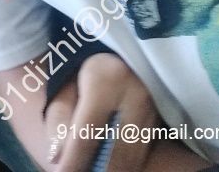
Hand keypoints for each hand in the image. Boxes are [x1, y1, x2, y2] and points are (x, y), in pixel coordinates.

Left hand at [44, 53, 159, 171]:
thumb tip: (55, 158)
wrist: (122, 57)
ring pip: (134, 155)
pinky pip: (143, 151)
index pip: (87, 130)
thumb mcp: (67, 86)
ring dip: (114, 170)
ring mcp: (155, 107)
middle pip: (117, 150)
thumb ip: (58, 120)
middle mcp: (136, 93)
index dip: (73, 159)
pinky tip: (108, 167)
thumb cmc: (87, 72)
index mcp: (107, 79)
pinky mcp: (163, 118)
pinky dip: (125, 165)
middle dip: (98, 171)